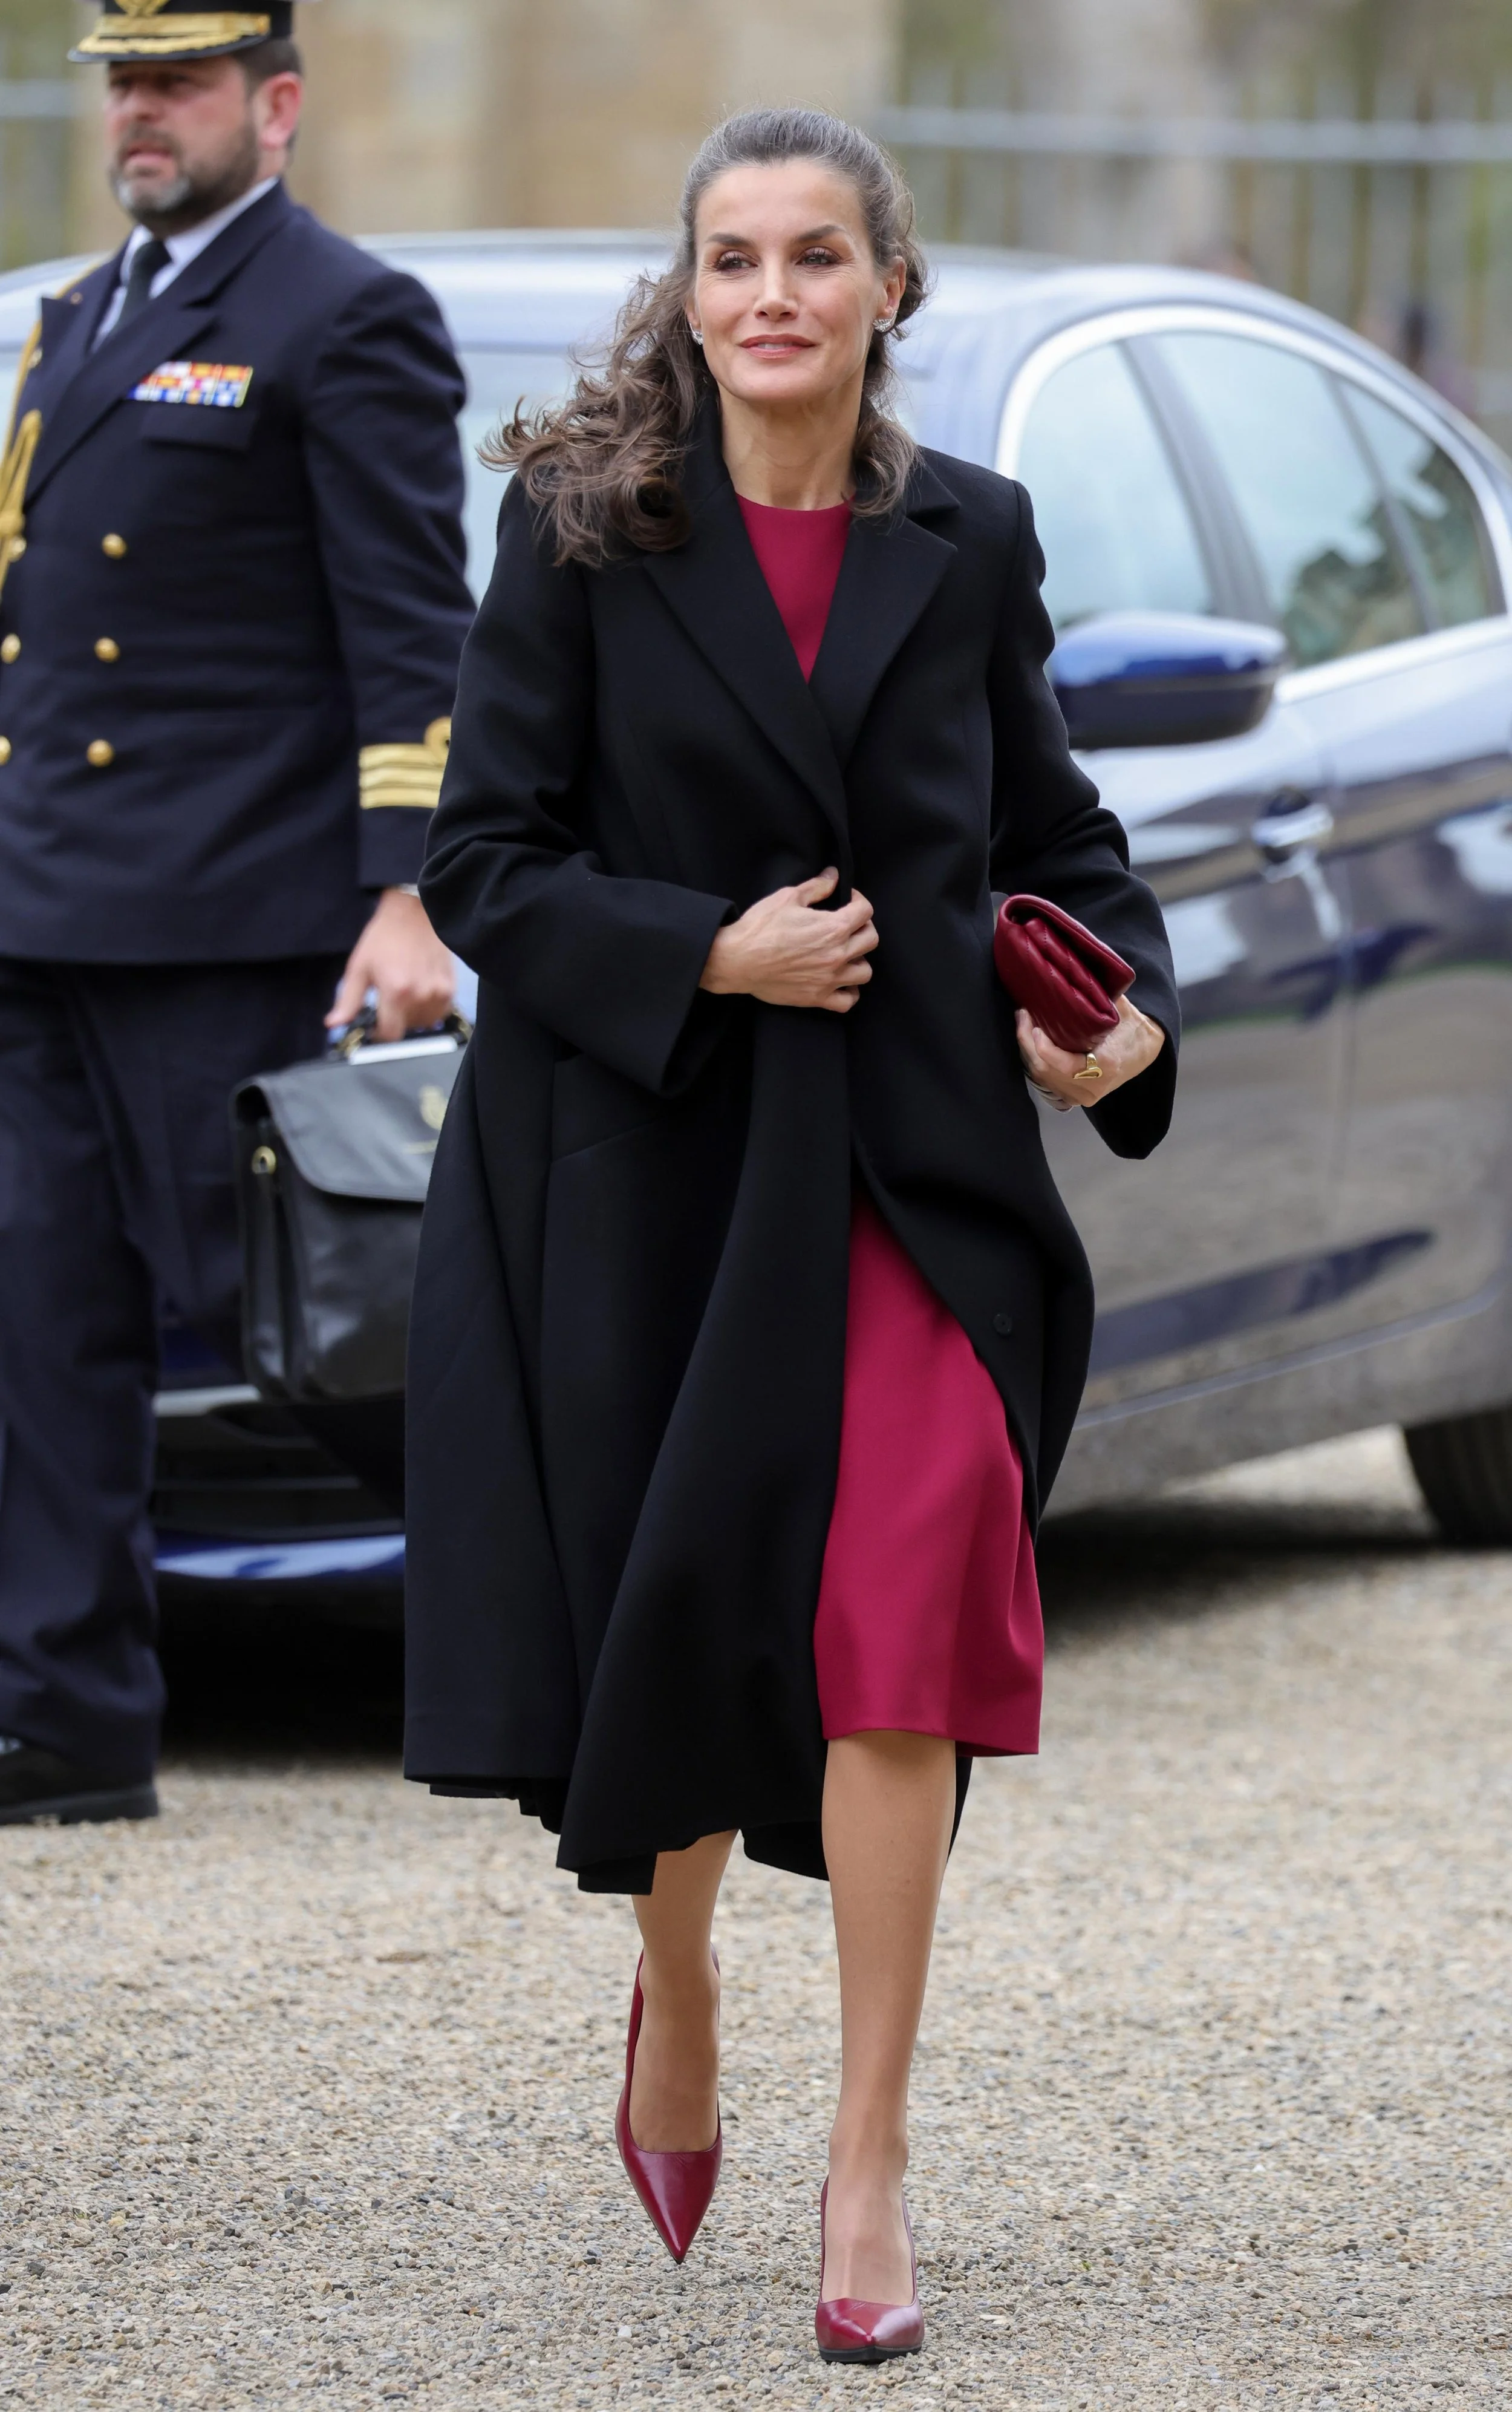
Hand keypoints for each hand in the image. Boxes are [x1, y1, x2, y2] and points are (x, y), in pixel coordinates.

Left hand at [326, 887, 455, 1041]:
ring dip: (412, 1016)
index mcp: (396, 992)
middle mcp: (420, 996)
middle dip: (395, 1019)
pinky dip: (428, 1010)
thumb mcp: (358, 968)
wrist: (414, 914)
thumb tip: (333, 1024)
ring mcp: (439, 993)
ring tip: (405, 994)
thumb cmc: (384, 938)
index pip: (390, 1035)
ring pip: (424, 1023)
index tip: (376, 1025)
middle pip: (406, 1029)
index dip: (380, 1034)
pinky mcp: (450, 988)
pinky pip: (439, 1014)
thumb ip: (348, 1001)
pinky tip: (420, 992)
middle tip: (389, 999)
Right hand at [700, 867, 876, 1012]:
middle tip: (848, 924)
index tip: (848, 900)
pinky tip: (841, 982)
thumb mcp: (787, 898)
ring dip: (859, 960)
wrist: (736, 960)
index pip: (866, 911)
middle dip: (863, 927)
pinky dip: (849, 992)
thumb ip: (816, 887)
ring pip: (864, 972)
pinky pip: (847, 1001)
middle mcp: (837, 955)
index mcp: (833, 928)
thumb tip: (833, 876)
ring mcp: (829, 979)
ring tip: (846, 954)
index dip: (859, 900)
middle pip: (871, 939)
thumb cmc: (759, 928)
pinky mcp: (817, 998)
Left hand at [1016, 992, 1164, 1112]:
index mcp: (1106, 1065)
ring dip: (1027, 1051)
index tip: (1034, 1026)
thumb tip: (1071, 977)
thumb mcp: (1120, 1009)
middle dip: (1027, 1042)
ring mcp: (1082, 1096)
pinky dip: (1034, 1062)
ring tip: (1023, 1024)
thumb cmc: (1132, 1028)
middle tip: (1022, 1016)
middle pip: (1046, 1070)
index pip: (1064, 1065)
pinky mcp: (1074, 1097)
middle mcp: (1092, 1087)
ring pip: (1041, 1078)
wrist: (1144, 1051)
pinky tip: (1031, 1043)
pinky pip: (1045, 1083)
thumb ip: (1097, 998)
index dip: (1043, 1047)